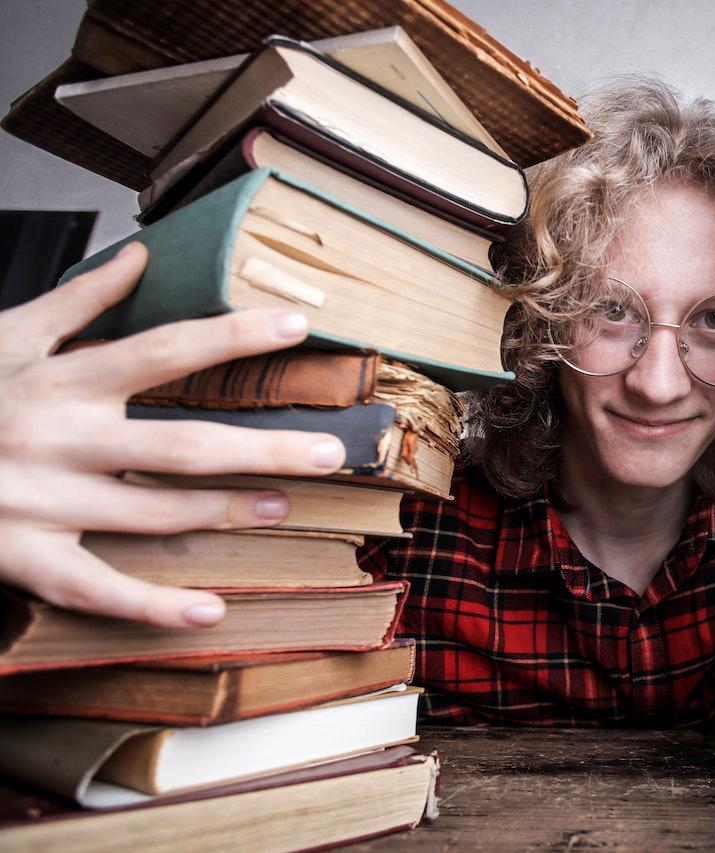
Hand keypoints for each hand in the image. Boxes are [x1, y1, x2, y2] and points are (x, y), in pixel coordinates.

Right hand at [0, 242, 345, 627]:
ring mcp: (42, 502)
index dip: (235, 336)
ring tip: (282, 506)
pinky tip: (208, 610)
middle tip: (329, 450)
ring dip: (223, 512)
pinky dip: (152, 605)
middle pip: (180, 444)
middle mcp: (60, 439)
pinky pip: (96, 587)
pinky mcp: (24, 556)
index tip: (299, 324)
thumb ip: (77, 302)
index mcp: (62, 380)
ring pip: (152, 513)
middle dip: (261, 448)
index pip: (166, 349)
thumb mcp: (6, 337)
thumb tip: (137, 256)